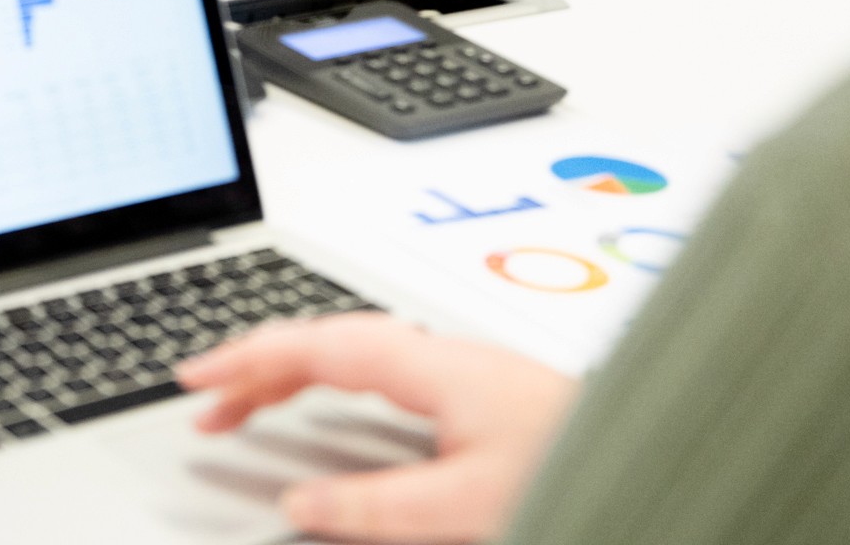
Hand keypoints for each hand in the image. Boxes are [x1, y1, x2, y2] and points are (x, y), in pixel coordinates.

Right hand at [179, 313, 574, 543]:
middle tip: (204, 404)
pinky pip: (374, 368)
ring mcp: (456, 368)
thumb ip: (377, 506)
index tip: (195, 379)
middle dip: (254, 365)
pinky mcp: (471, 388)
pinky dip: (328, 382)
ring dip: (288, 373)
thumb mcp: (469, 507)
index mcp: (429, 366)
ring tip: (245, 405)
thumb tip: (300, 502)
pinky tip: (323, 404)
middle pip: (322, 341)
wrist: (654, 454)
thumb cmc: (578, 466)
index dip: (244, 359)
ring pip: (348, 352)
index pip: (312, 346)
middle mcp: (439, 355)